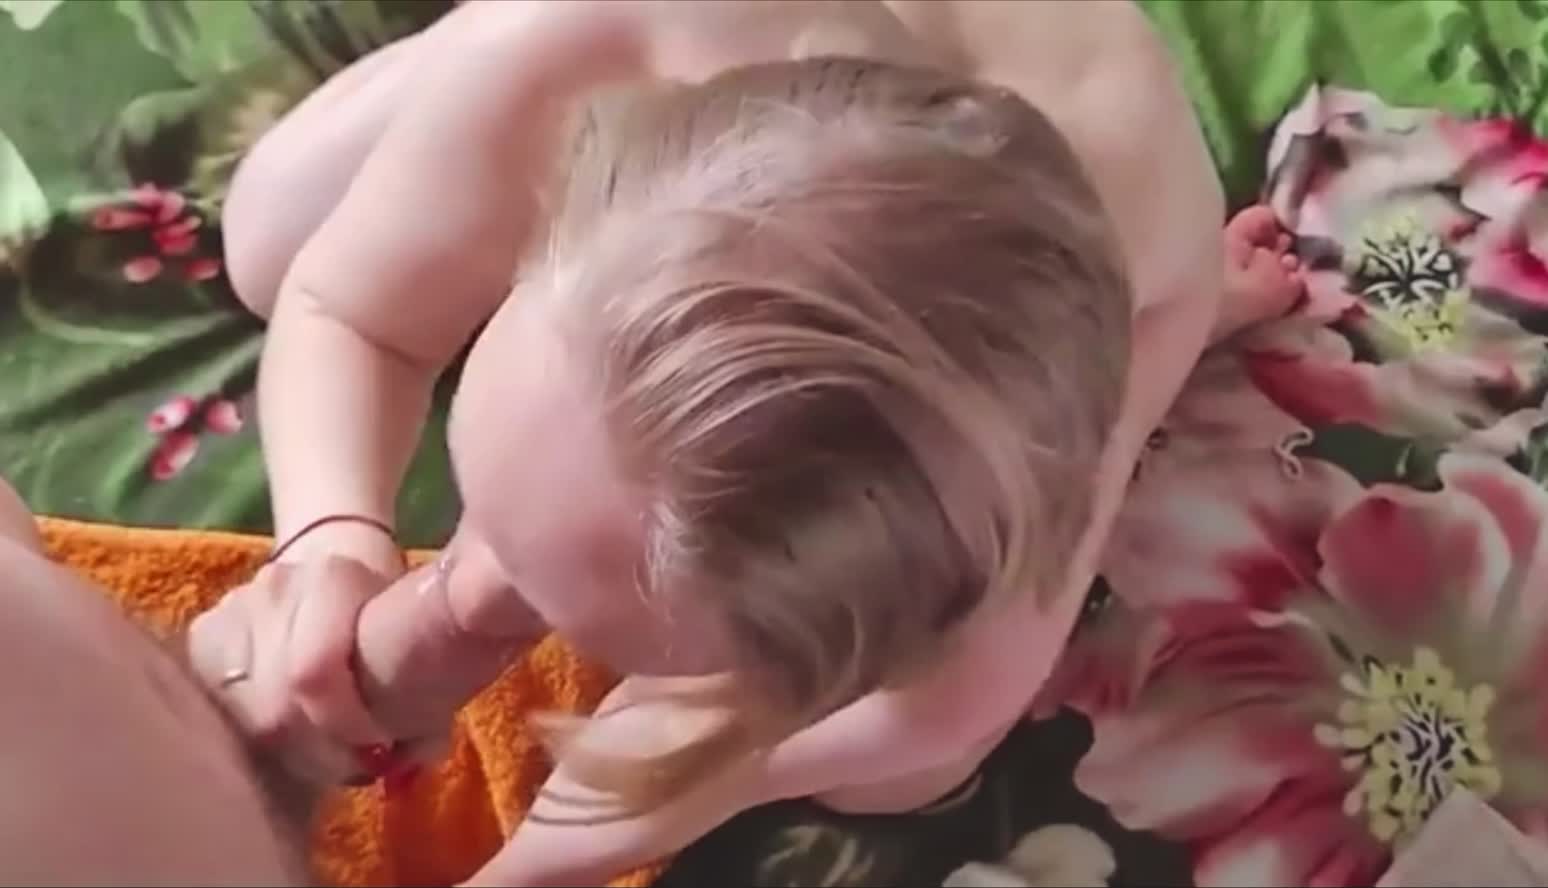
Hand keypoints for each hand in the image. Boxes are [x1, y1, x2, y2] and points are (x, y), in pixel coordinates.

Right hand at [188, 554, 395, 784]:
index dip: (342, 728)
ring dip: (284, 750)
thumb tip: (403, 770)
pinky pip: (215, 711)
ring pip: (242, 718)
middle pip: (275, 706)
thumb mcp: (418, 652)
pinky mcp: (199, 640)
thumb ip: (423, 712)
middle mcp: (273, 590)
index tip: (374, 752)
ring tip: (318, 751)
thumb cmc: (386, 625)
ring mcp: (228, 613)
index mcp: (333, 579)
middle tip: (349, 764)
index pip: (313, 673)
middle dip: (317, 752)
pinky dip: (251, 736)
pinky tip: (281, 738)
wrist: (335, 584)